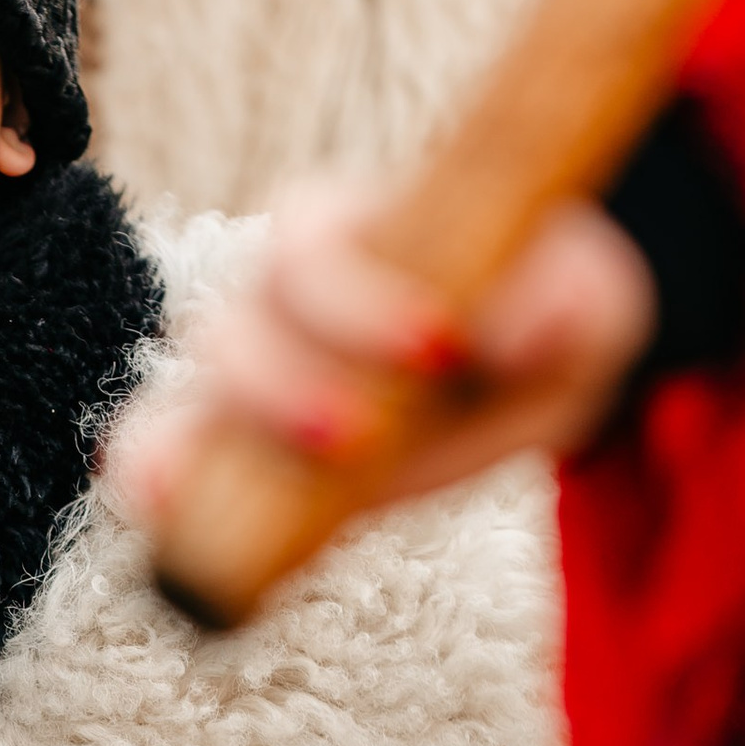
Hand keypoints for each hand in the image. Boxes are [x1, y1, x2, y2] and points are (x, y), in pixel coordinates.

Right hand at [110, 173, 655, 525]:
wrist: (524, 370)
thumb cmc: (548, 320)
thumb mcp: (589, 303)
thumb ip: (568, 302)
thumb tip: (500, 332)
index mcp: (353, 233)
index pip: (305, 232)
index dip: (351, 290)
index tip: (438, 344)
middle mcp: (282, 296)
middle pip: (235, 319)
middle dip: (284, 383)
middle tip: (355, 435)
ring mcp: (252, 374)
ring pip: (198, 386)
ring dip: (243, 436)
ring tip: (306, 482)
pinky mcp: (234, 448)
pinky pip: (159, 450)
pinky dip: (155, 479)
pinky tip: (171, 513)